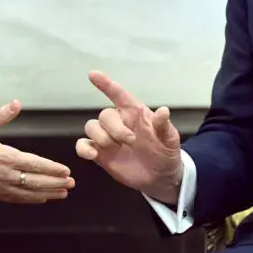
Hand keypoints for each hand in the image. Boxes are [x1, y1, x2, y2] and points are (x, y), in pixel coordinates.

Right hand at [0, 99, 74, 203]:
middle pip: (35, 182)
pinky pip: (15, 199)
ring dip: (46, 194)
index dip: (52, 168)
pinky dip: (30, 200)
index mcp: (5, 157)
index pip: (34, 164)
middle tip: (71, 184)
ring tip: (62, 194)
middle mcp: (5, 175)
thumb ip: (1, 116)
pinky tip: (39, 200)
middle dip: (55, 183)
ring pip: (28, 193)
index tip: (66, 171)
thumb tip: (17, 103)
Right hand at [75, 71, 182, 203]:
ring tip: (114, 148)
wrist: (160, 177)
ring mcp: (108, 138)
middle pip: (105, 115)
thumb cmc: (165, 152)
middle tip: (130, 141)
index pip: (119, 95)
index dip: (106, 84)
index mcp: (135, 114)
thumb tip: (164, 111)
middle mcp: (119, 123)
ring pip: (91, 126)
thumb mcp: (170, 139)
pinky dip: (83, 149)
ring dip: (100, 136)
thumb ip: (164, 126)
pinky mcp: (100, 154)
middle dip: (115, 128)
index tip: (93, 74)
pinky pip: (83, 145)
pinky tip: (93, 155)